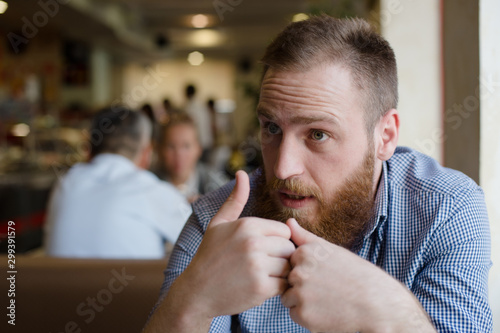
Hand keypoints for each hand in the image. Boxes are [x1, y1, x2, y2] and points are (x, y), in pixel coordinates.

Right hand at [176, 171, 295, 318]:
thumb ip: (235, 200)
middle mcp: (253, 243)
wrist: (197, 292)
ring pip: (288, 266)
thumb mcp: (219, 224)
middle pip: (289, 248)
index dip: (276, 241)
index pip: (284, 230)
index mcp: (247, 225)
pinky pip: (284, 285)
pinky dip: (277, 289)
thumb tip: (242, 173)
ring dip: (280, 273)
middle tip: (263, 265)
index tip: (262, 249)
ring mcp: (258, 266)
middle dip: (280, 257)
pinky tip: (260, 287)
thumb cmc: (210, 255)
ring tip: (262, 276)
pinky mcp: (261, 288)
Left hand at [281, 218, 434, 332]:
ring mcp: (300, 294)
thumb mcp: (331, 250)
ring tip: (327, 300)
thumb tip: (288, 222)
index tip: (325, 274)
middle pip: (289, 281)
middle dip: (304, 286)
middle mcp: (299, 271)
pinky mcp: (303, 315)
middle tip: (328, 288)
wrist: (377, 304)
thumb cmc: (355, 275)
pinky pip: (295, 315)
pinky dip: (307, 316)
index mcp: (305, 253)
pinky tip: (326, 311)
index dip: (308, 271)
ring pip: (289, 298)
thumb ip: (305, 237)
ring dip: (303, 302)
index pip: (291, 263)